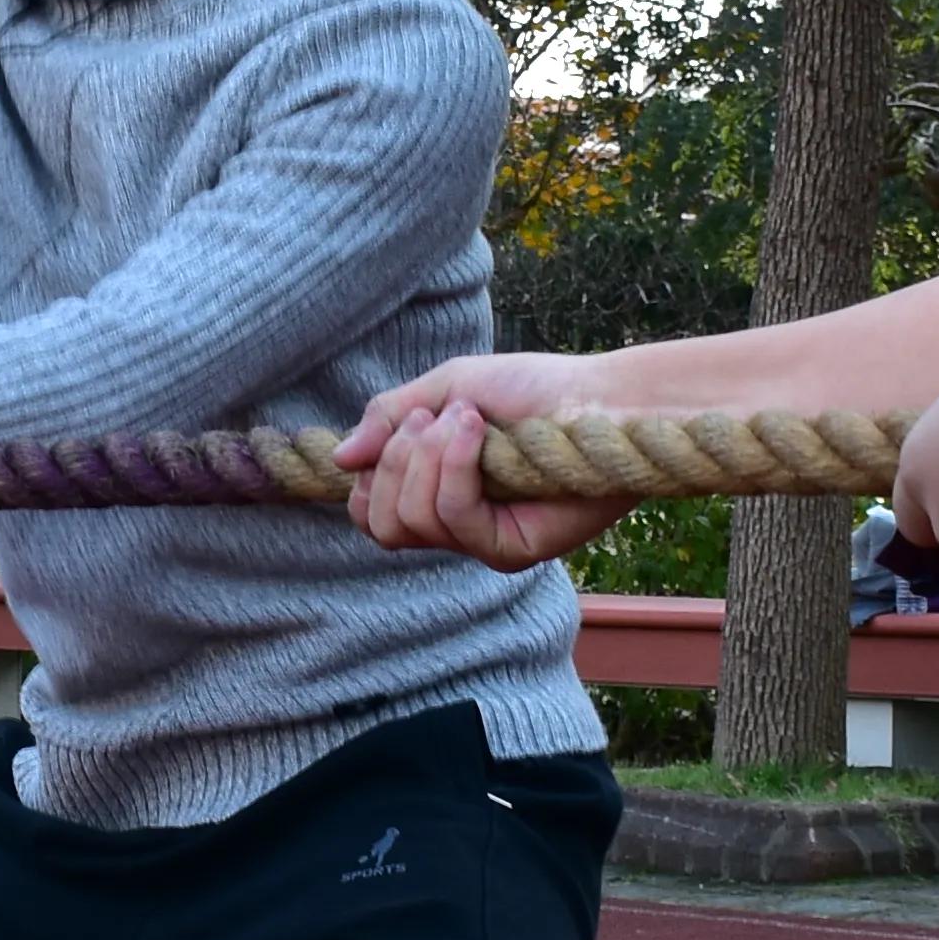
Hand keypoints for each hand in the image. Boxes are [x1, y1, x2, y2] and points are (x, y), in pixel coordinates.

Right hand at [334, 352, 641, 569]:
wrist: (600, 397)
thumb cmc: (533, 389)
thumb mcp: (444, 390)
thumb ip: (388, 420)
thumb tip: (338, 458)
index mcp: (435, 492)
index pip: (370, 514)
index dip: (369, 478)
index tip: (403, 425)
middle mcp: (456, 525)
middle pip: (381, 525)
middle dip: (395, 461)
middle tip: (435, 418)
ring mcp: (483, 542)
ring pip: (411, 521)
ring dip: (428, 455)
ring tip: (468, 418)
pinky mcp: (513, 550)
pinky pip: (453, 516)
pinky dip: (455, 465)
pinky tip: (478, 431)